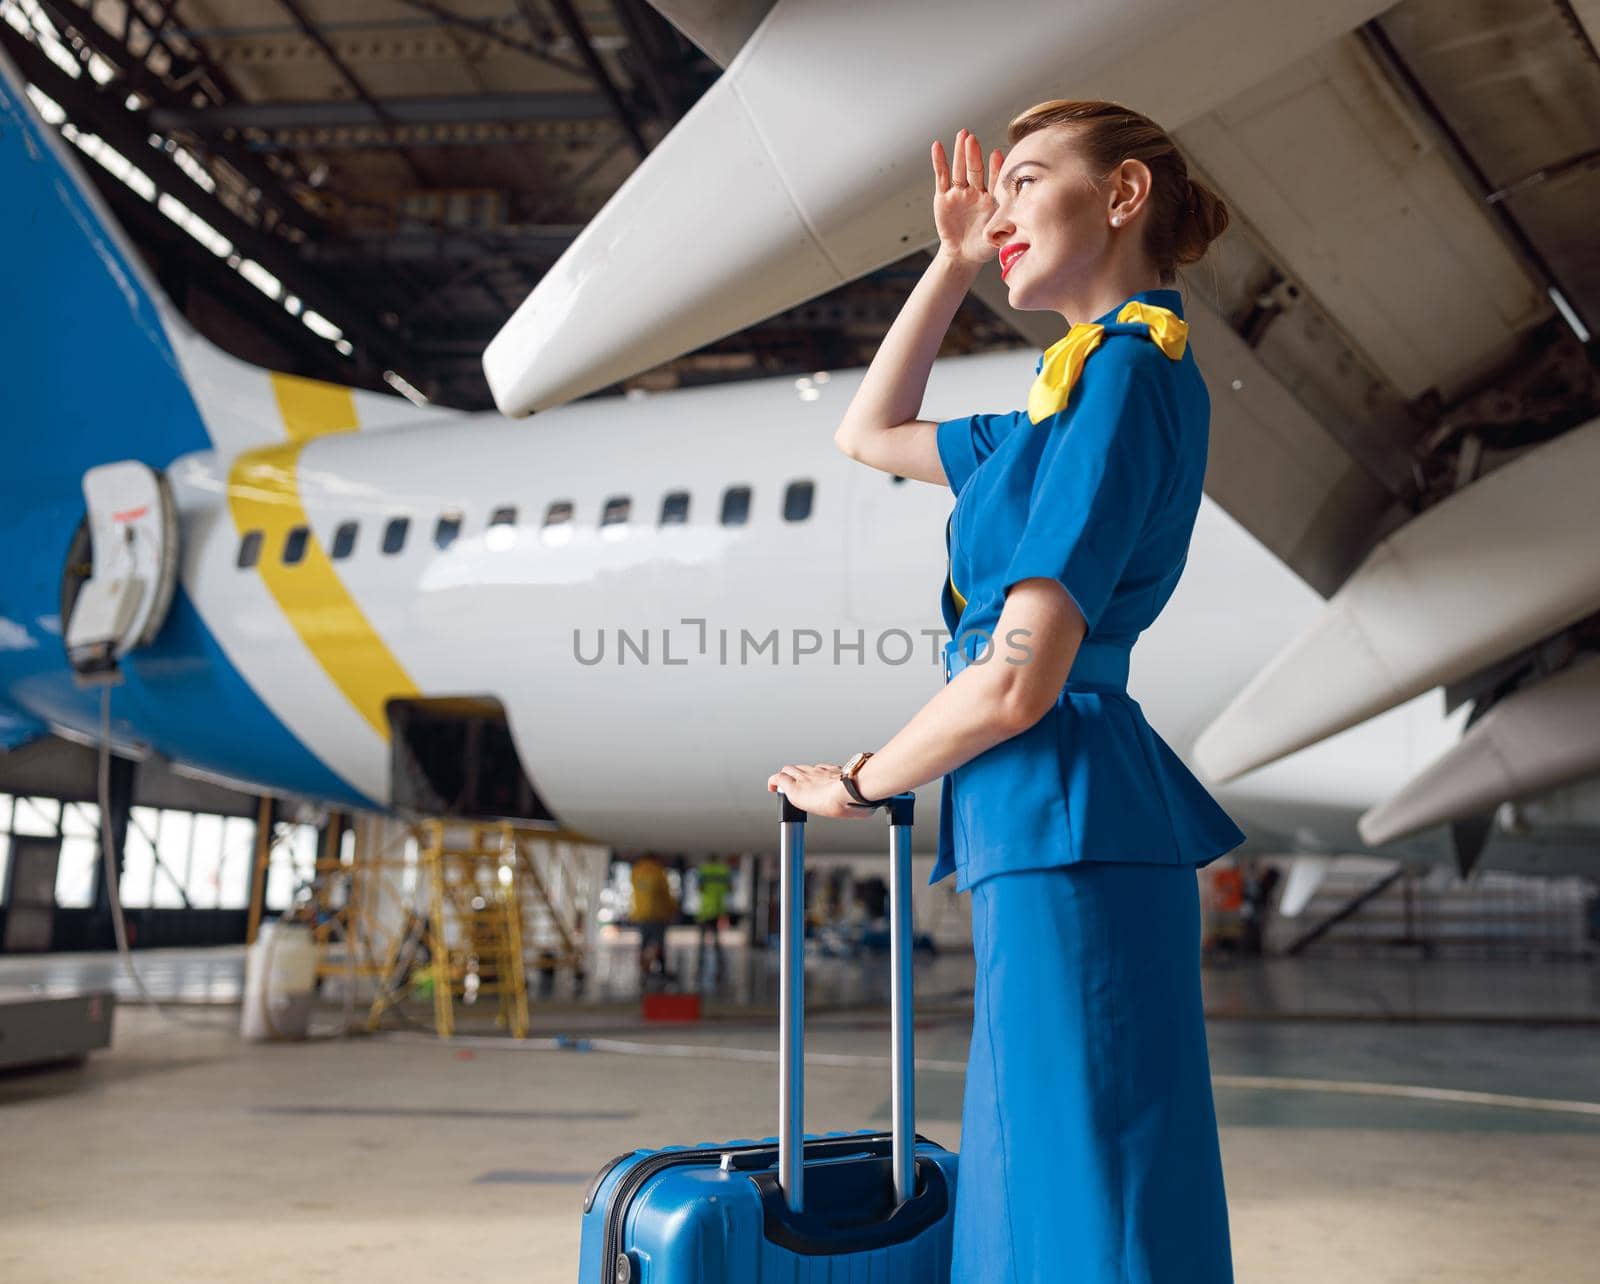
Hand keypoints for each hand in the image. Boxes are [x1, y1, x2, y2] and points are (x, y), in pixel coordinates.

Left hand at [766, 763, 876, 818]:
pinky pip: (778, 779)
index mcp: (834, 774)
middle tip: (797, 786)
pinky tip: (771, 787)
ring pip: (789, 771)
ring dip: (786, 778)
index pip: (821, 770)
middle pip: (803, 768)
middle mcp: (818, 773)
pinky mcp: (794, 786)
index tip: (818, 784)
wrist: (851, 791)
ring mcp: (805, 778)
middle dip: (798, 775)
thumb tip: (875, 808)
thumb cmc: (860, 795)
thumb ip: (866, 801)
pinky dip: (773, 782)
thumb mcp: (865, 797)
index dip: (816, 775)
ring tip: (782, 787)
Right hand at [932, 127, 1001, 267]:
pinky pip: (941, 177)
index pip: (994, 180)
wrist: (963, 255)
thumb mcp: (998, 239)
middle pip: (975, 169)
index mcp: (992, 199)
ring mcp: (960, 193)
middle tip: (972, 139)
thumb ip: (1006, 229)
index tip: (997, 155)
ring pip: (959, 169)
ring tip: (961, 135)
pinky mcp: (944, 197)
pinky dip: (939, 162)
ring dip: (960, 152)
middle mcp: (976, 192)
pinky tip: (937, 146)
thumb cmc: (984, 247)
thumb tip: (1013, 225)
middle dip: (974, 154)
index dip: (995, 168)